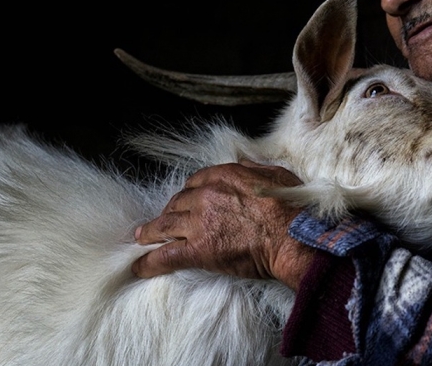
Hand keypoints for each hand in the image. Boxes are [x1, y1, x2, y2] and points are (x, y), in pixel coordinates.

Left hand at [132, 160, 315, 289]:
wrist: (292, 238)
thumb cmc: (292, 209)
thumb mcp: (276, 175)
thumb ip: (254, 169)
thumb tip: (243, 163)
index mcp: (225, 175)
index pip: (196, 181)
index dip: (189, 193)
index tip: (187, 201)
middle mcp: (207, 195)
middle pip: (178, 201)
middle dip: (170, 211)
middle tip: (164, 221)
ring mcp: (200, 222)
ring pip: (164, 225)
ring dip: (151, 232)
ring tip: (141, 238)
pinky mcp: (198, 249)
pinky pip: (166, 255)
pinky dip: (150, 262)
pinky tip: (139, 267)